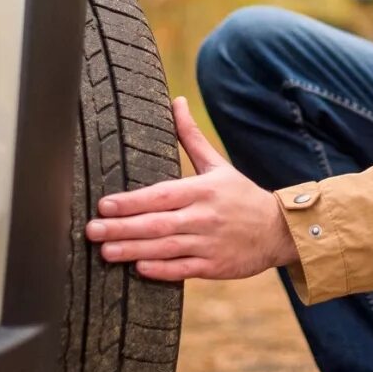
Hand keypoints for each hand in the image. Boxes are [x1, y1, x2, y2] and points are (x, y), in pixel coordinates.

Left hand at [85, 96, 298, 281]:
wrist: (279, 230)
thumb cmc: (242, 196)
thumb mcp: (218, 165)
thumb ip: (191, 137)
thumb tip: (176, 101)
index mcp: (202, 190)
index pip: (161, 195)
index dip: (131, 201)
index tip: (104, 205)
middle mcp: (204, 216)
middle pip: (157, 223)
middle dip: (122, 228)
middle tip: (92, 230)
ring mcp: (209, 243)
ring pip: (166, 248)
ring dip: (134, 250)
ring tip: (106, 252)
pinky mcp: (215, 266)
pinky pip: (184, 269)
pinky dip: (162, 269)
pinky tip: (139, 268)